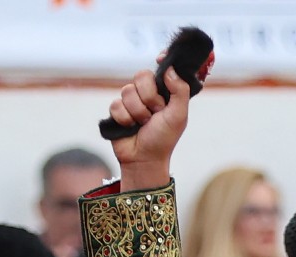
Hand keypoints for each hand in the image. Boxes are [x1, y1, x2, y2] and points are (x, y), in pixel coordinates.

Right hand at [108, 65, 191, 190]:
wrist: (144, 159)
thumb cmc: (164, 138)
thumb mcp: (178, 115)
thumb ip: (179, 91)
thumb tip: (170, 69)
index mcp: (165, 93)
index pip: (162, 69)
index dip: (162, 62)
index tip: (161, 58)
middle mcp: (148, 94)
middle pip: (141, 76)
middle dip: (149, 97)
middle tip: (155, 112)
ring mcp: (132, 101)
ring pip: (127, 91)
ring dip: (137, 112)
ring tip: (143, 124)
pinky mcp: (117, 110)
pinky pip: (116, 105)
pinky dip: (125, 119)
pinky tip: (130, 127)